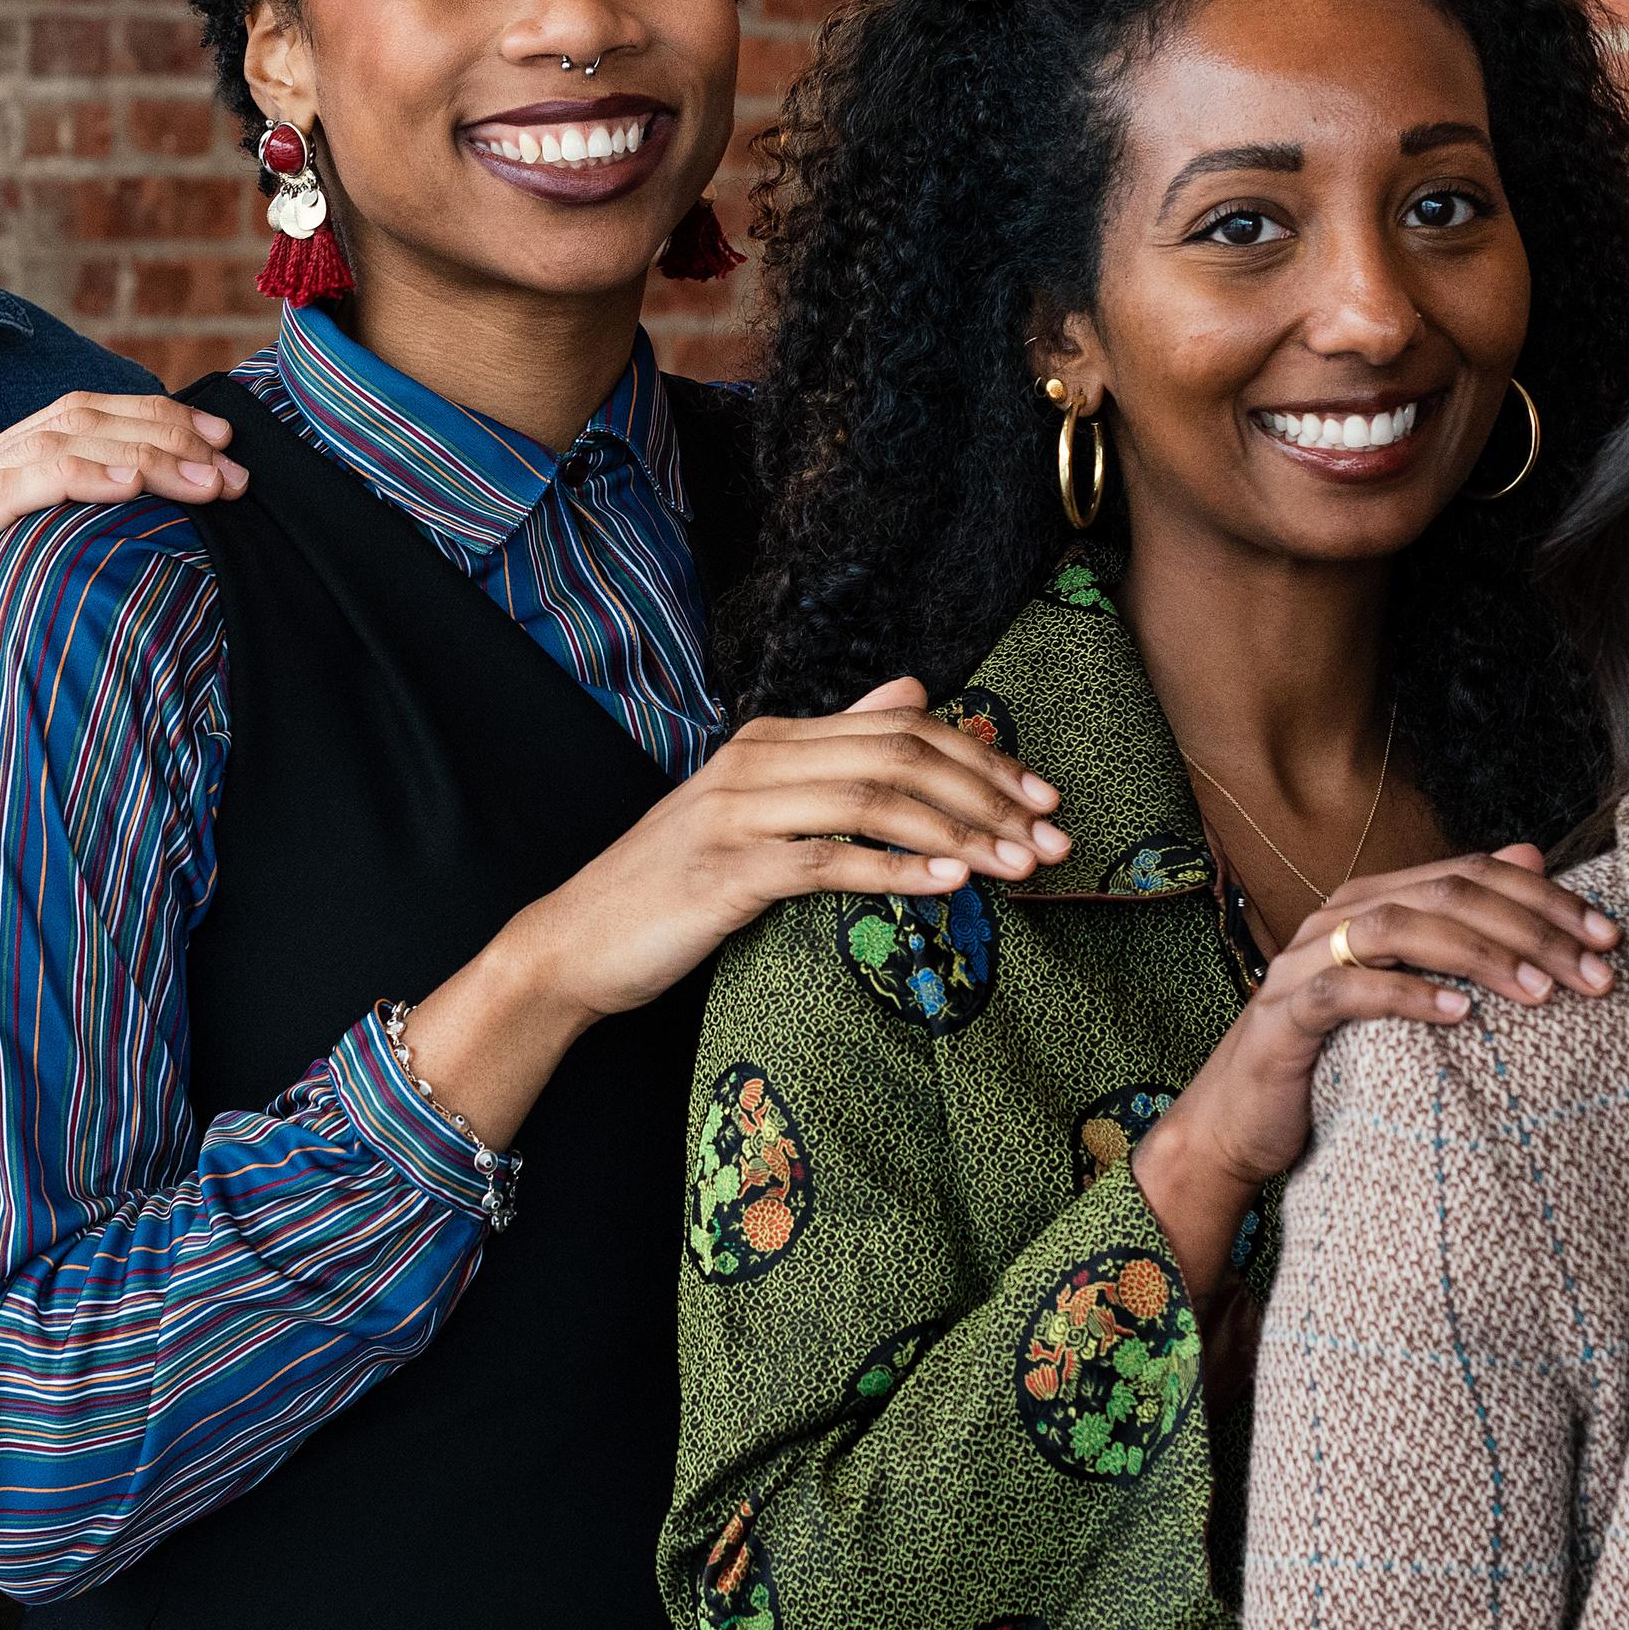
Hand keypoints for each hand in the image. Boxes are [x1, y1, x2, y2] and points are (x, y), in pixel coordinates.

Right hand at [0, 393, 244, 809]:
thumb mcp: (32, 599)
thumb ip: (78, 557)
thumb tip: (167, 550)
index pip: (82, 420)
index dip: (157, 422)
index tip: (223, 451)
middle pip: (78, 418)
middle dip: (165, 434)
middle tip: (232, 467)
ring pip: (56, 443)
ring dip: (142, 454)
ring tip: (205, 481)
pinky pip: (13, 488)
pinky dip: (79, 477)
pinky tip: (131, 486)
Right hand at [397, 679, 1067, 1146]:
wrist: (577, 941)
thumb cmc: (675, 883)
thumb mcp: (758, 803)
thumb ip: (835, 748)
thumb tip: (912, 688)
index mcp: (771, 740)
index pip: (900, 726)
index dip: (981, 757)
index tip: (1041, 797)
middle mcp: (756, 760)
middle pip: (898, 755)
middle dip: (988, 794)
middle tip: (1051, 837)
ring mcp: (738, 813)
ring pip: (873, 800)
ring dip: (959, 833)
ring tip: (1018, 865)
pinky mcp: (727, 871)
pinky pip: (828, 860)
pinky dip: (897, 869)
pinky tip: (948, 884)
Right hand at [1133, 844, 1620, 1298]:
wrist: (1239, 1124)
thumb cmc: (1334, 1058)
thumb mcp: (1409, 989)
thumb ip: (1462, 926)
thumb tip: (1532, 855)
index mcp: (1373, 901)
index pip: (1471, 874)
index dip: (1545, 900)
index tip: (1609, 940)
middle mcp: (1339, 916)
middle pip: (1446, 894)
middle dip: (1531, 928)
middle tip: (1595, 974)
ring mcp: (1307, 961)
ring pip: (1400, 927)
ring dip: (1480, 954)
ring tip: (1541, 992)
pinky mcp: (1286, 1014)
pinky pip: (1348, 991)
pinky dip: (1407, 994)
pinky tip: (1459, 1014)